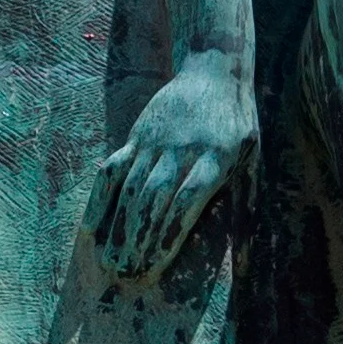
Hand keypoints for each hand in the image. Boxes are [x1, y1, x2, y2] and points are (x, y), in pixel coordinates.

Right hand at [86, 61, 251, 280]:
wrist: (214, 69)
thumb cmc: (238, 124)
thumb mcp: (253, 161)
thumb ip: (247, 209)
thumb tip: (245, 263)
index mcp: (216, 158)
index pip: (187, 201)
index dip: (168, 234)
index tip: (154, 265)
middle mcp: (182, 150)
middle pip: (154, 199)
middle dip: (138, 240)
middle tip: (126, 274)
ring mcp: (155, 142)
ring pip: (131, 189)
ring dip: (119, 228)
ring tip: (110, 262)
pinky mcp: (137, 136)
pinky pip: (113, 170)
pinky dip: (99, 199)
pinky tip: (90, 228)